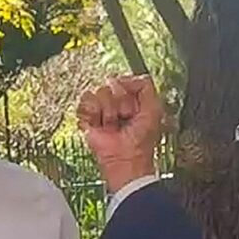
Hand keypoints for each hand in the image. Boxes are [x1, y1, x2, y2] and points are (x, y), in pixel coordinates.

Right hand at [77, 75, 163, 191]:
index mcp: (131, 100)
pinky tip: (100, 125)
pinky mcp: (87, 119)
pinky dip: (92, 114)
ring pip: (98, 93)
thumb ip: (145, 87)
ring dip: (108, 111)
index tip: (134, 106)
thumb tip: (125, 78)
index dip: (129, 90)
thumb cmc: (141, 141)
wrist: (125, 160)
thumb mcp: (154, 109)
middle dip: (120, 103)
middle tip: (124, 118)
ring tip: (112, 125)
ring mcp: (100, 110)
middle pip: (111, 84)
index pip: (124, 80)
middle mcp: (115, 103)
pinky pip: (84, 103)